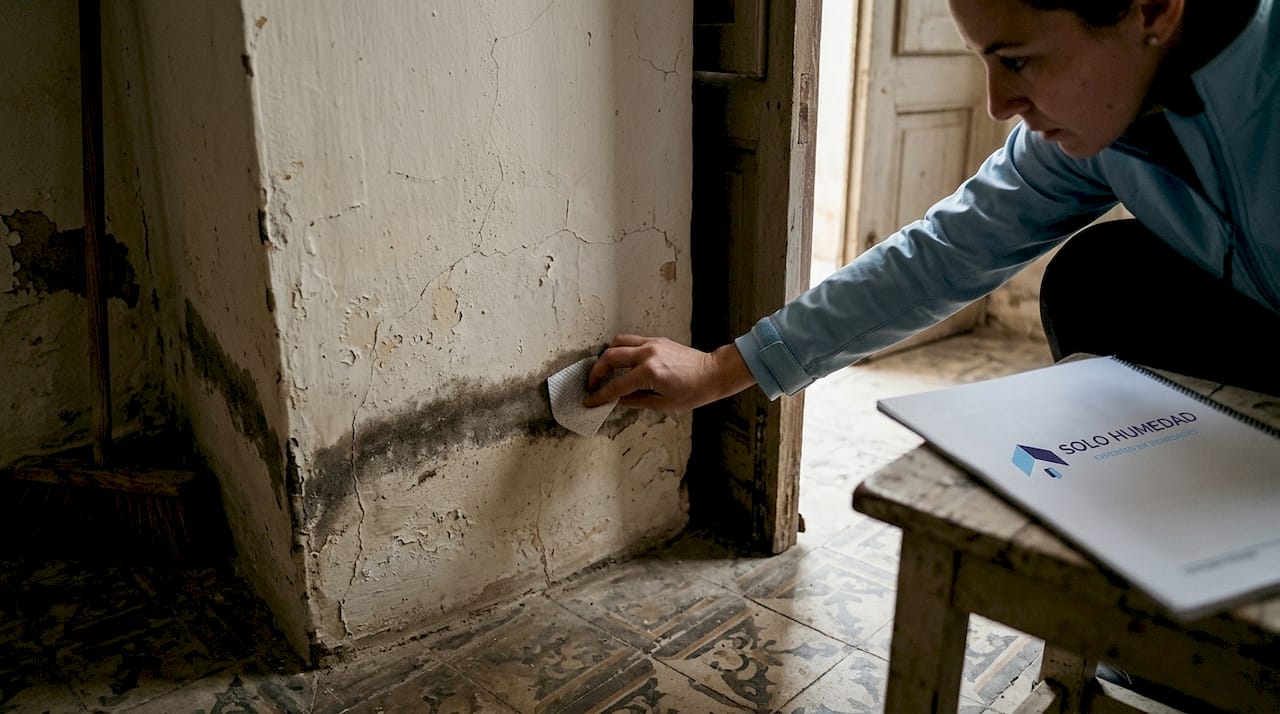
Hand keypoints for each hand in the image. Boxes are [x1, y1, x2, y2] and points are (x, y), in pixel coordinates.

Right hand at [583, 334, 755, 410]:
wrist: (713, 373)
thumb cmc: (693, 392)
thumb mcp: (663, 404)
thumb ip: (635, 401)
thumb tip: (616, 400)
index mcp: (649, 373)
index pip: (616, 385)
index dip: (600, 395)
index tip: (589, 400)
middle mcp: (648, 354)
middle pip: (610, 356)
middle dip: (596, 372)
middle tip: (592, 385)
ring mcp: (652, 344)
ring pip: (618, 342)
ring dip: (606, 356)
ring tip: (604, 371)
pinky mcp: (656, 340)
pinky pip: (631, 341)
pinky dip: (620, 350)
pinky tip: (621, 362)